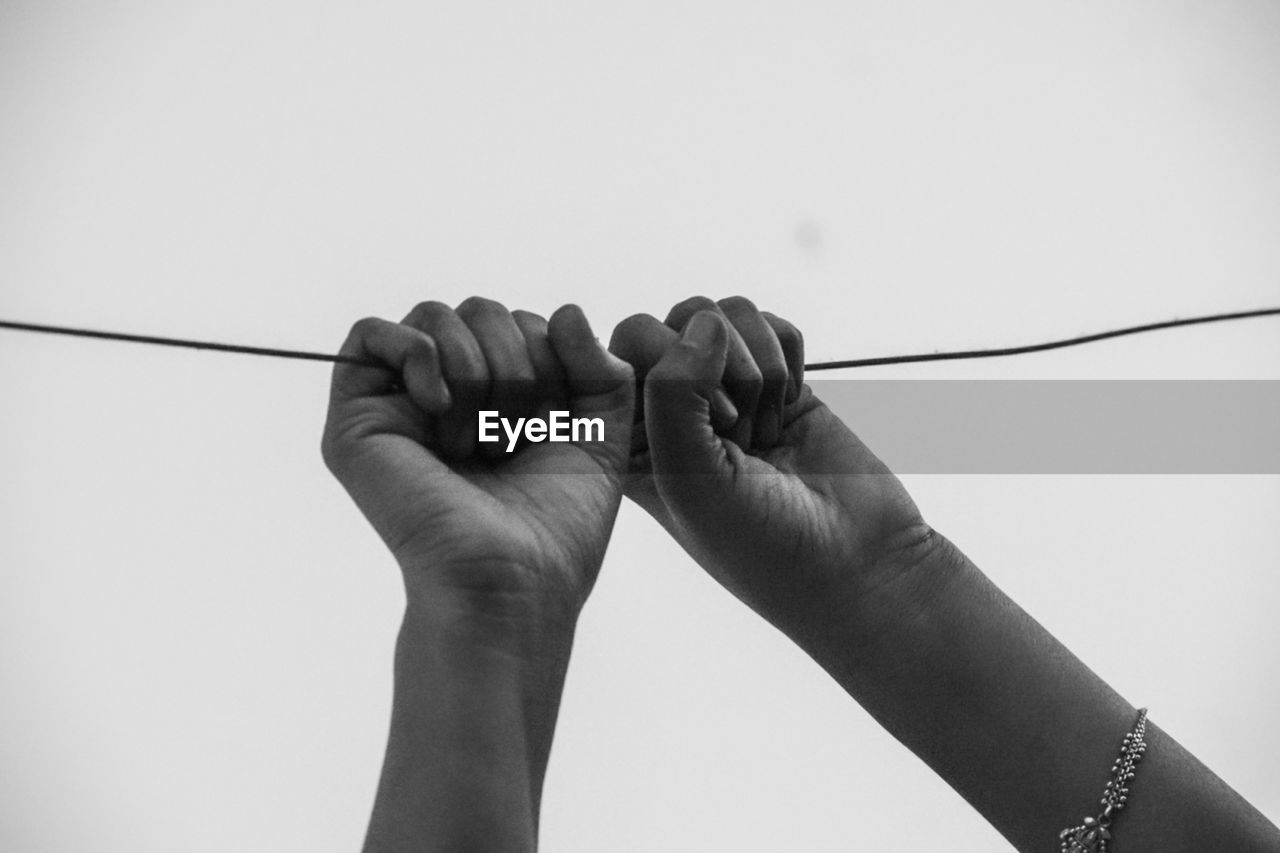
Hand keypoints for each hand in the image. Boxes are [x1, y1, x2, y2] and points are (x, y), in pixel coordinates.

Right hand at [322, 298, 633, 626]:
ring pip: (433, 315)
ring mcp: (400, 405)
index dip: (550, 353)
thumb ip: (599, 367)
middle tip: (517, 430)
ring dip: (476, 365)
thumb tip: (567, 310)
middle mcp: (448, 395)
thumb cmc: (557, 527)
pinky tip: (442, 403)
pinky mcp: (357, 421)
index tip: (556, 418)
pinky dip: (416, 350)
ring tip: (481, 434)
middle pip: (478, 310)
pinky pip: (370, 332)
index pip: (521, 322)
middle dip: (516, 359)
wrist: (516, 585)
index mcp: (500, 397)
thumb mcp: (602, 434)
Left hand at [610, 296, 933, 636]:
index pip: (620, 348)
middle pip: (675, 320)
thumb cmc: (761, 542)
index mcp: (629, 437)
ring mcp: (727, 391)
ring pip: (725, 316)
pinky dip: (789, 358)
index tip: (712, 423)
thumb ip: (673, 394)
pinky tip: (792, 407)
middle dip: (720, 365)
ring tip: (767, 427)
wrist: (856, 564)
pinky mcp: (778, 382)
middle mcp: (671, 409)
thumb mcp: (692, 478)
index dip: (665, 362)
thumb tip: (705, 322)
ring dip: (758, 365)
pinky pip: (773, 325)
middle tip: (743, 430)